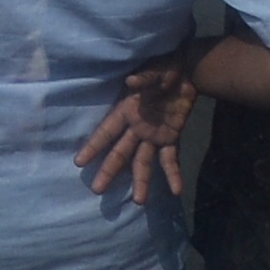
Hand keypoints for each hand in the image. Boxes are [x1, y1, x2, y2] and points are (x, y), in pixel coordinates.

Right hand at [76, 63, 196, 201]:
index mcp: (127, 110)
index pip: (107, 132)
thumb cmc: (166, 68)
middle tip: (97, 190)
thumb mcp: (155, 71)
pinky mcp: (171, 138)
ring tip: (138, 201)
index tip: (79, 162)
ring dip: (141, 181)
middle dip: (109, 171)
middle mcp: (137, 127)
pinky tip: (177, 190)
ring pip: (143, 162)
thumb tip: (130, 82)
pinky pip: (170, 159)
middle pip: (120, 153)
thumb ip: (144, 78)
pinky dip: (173, 174)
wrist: (190, 71)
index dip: (93, 146)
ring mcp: (153, 135)